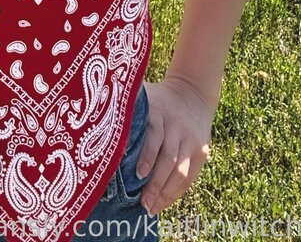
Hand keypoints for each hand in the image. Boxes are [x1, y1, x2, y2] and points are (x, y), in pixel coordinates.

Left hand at [136, 76, 215, 216]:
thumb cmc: (158, 99)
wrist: (192, 92)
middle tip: (143, 203)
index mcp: (159, 112)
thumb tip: (99, 123)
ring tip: (152, 208)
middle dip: (155, 184)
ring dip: (166, 193)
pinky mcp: (202, 151)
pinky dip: (177, 191)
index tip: (138, 175)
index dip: (147, 156)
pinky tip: (164, 202)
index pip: (154, 136)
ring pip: (181, 171)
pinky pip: (190, 176)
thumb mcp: (144, 96)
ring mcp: (191, 140)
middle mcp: (177, 127)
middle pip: (169, 159)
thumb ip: (127, 106)